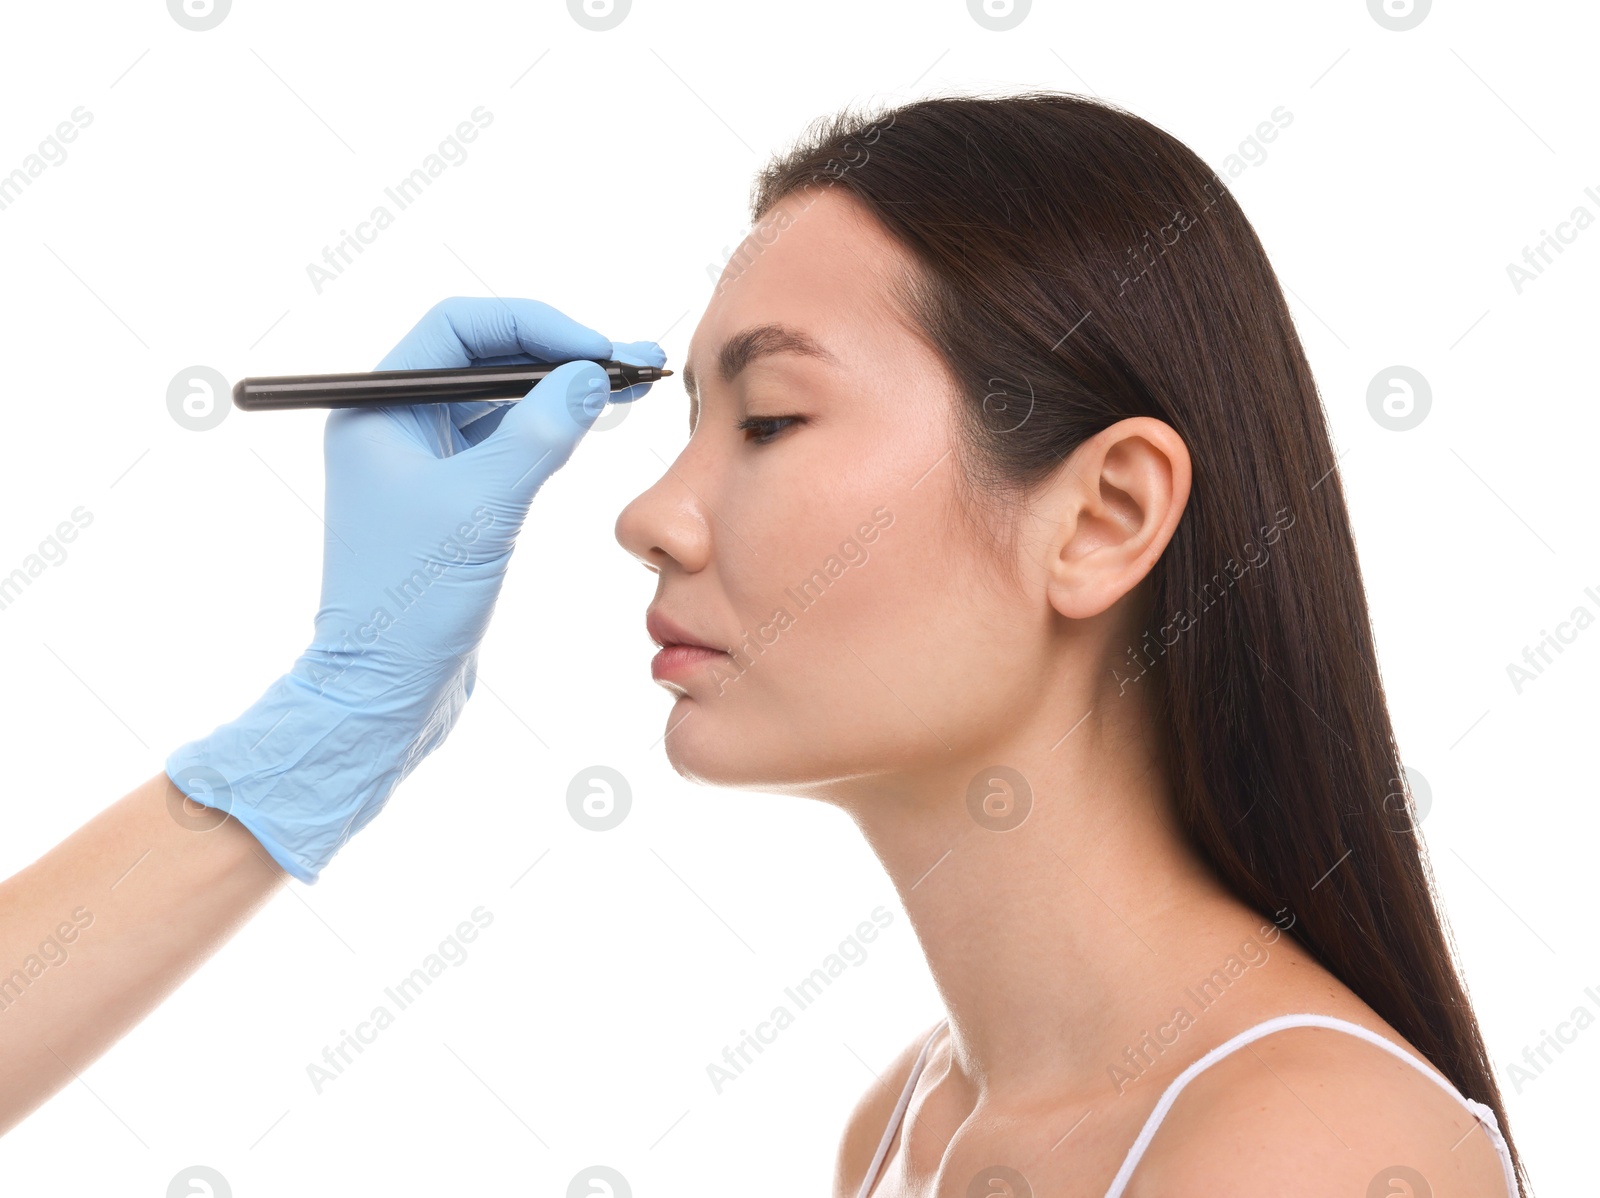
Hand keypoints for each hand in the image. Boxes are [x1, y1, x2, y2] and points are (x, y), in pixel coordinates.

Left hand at [165, 297, 664, 881]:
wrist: (384, 694)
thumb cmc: (412, 603)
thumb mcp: (484, 507)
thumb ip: (539, 433)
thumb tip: (589, 374)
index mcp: (377, 412)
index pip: (460, 330)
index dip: (534, 326)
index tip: (596, 348)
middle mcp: (393, 428)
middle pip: (485, 360)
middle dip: (558, 356)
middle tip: (631, 361)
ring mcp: (420, 467)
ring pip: (498, 403)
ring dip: (557, 393)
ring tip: (625, 387)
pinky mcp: (447, 505)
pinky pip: (502, 446)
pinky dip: (546, 433)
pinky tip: (587, 428)